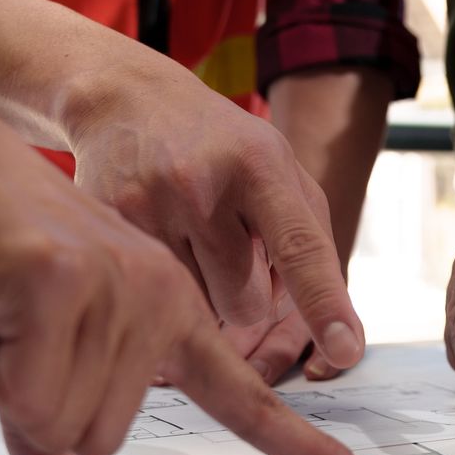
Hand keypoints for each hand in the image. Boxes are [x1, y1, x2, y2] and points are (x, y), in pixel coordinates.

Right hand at [0, 123, 383, 454]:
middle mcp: (162, 294)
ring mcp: (117, 282)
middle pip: (102, 435)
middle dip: (36, 403)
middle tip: (13, 330)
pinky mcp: (57, 279)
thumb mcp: (52, 319)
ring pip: (60, 423)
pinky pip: (20, 391)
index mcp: (173, 307)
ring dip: (5, 384)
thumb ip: (69, 387)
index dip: (300, 445)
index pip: (246, 394)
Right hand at [64, 66, 364, 371]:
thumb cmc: (221, 147)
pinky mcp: (108, 230)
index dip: (325, 305)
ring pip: (201, 312)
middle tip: (233, 252)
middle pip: (247, 306)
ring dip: (208, 294)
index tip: (346, 352)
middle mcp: (201, 185)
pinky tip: (164, 240)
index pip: (300, 247)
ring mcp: (149, 207)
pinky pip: (156, 299)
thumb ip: (309, 244)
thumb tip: (318, 324)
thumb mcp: (280, 171)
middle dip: (249, 296)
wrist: (126, 101)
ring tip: (196, 242)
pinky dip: (168, 285)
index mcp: (259, 165)